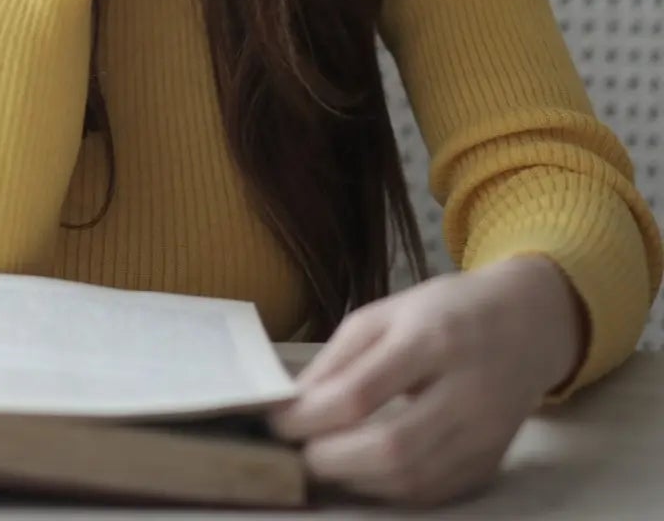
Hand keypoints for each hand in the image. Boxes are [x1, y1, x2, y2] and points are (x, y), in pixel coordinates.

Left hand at [271, 257, 585, 505]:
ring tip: (321, 463)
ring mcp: (485, 435)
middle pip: (392, 448)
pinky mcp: (491, 462)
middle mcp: (466, 392)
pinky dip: (388, 490)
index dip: (310, 416)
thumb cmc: (444, 311)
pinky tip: (361, 473)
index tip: (275, 422)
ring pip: (413, 479)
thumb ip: (339, 359)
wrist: (527, 324)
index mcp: (431, 339)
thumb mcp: (384, 313)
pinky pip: (434, 492)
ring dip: (355, 481)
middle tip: (295, 453)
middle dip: (331, 460)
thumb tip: (293, 404)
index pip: (361, 393)